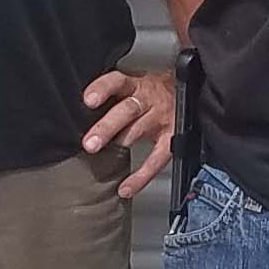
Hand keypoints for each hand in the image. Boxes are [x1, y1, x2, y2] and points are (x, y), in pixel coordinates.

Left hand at [82, 67, 174, 200]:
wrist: (190, 92)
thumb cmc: (153, 91)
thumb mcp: (135, 85)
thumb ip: (112, 96)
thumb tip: (78, 112)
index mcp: (136, 84)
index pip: (118, 81)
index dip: (103, 89)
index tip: (88, 100)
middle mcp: (149, 100)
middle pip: (128, 110)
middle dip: (107, 127)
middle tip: (90, 142)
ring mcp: (161, 119)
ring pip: (139, 131)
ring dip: (121, 144)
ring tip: (103, 159)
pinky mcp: (172, 139)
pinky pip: (157, 159)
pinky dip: (141, 176)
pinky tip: (126, 187)